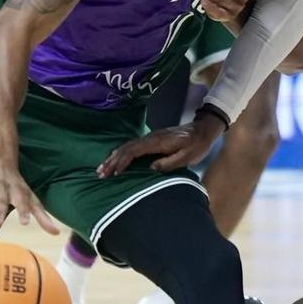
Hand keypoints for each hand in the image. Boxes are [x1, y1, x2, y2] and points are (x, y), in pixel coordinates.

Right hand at [0, 154, 60, 232]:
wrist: (0, 161)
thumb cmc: (18, 186)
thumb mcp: (31, 198)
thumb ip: (42, 216)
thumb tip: (56, 233)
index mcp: (18, 192)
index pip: (22, 202)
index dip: (24, 211)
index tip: (25, 222)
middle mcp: (3, 190)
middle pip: (1, 202)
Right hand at [100, 111, 226, 175]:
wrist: (202, 130)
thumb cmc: (196, 145)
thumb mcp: (187, 156)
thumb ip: (169, 162)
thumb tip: (150, 168)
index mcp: (158, 142)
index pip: (134, 150)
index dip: (122, 161)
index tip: (114, 172)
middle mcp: (151, 138)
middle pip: (127, 148)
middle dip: (112, 161)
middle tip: (100, 173)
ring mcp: (150, 138)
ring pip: (128, 147)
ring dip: (114, 157)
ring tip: (103, 169)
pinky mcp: (152, 141)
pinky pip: (133, 147)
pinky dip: (122, 154)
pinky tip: (116, 161)